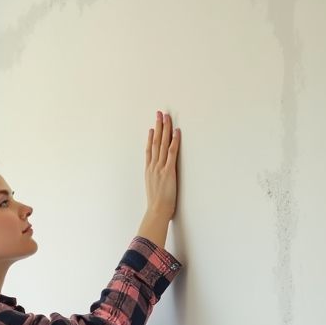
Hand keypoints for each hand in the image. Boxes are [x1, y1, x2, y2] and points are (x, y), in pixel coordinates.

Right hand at [138, 111, 180, 247]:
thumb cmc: (156, 204)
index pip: (149, 149)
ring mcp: (160, 167)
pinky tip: (176, 132)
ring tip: (166, 117)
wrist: (157, 210)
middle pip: (155, 142)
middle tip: (159, 114)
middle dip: (158, 127)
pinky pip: (172, 152)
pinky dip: (174, 141)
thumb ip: (154, 179)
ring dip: (165, 129)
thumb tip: (158, 177)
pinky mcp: (168, 171)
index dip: (151, 137)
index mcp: (149, 170)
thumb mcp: (153, 189)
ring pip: (162, 144)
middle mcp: (153, 166)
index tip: (152, 127)